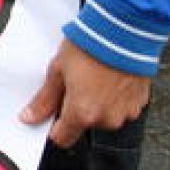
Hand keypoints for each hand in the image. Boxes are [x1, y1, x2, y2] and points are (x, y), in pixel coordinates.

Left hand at [21, 39, 151, 147]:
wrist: (123, 31)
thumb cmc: (89, 47)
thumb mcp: (57, 71)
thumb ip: (44, 100)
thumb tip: (29, 117)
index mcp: (83, 114)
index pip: (63, 138)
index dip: (54, 126)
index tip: (51, 112)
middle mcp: (107, 119)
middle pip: (84, 124)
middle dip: (77, 108)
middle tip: (74, 82)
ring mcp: (126, 112)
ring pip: (104, 116)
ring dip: (97, 103)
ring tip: (93, 76)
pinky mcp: (139, 103)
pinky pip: (121, 107)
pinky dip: (114, 97)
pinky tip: (108, 77)